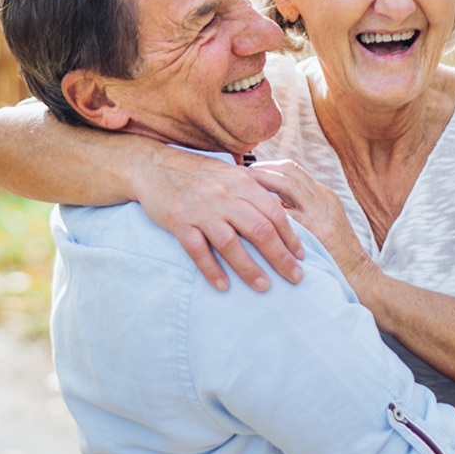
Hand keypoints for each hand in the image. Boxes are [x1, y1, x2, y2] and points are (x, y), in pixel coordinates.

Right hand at [131, 149, 305, 291]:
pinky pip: (198, 250)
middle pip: (259, 230)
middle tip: (295, 278)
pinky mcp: (179, 222)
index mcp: (241, 182)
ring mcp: (200, 209)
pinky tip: (223, 286)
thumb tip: (281, 217)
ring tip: (264, 286)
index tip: (301, 257)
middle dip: (280, 257)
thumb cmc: (197, 174)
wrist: (153, 166)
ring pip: (231, 243)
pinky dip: (211, 270)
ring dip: (249, 268)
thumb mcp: (229, 174)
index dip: (290, 237)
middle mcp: (223, 195)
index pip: (274, 212)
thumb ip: (252, 192)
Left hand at [248, 160, 378, 293]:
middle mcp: (323, 199)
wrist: (360, 277)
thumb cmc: (334, 256)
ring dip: (263, 182)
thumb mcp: (320, 226)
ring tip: (242, 189)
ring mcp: (324, 213)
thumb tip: (267, 206)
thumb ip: (300, 213)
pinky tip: (252, 213)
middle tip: (238, 176)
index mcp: (323, 196)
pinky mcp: (322, 231)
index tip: (248, 173)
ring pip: (290, 184)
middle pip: (290, 170)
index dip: (268, 167)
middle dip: (262, 169)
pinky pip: (290, 213)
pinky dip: (270, 210)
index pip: (293, 170)